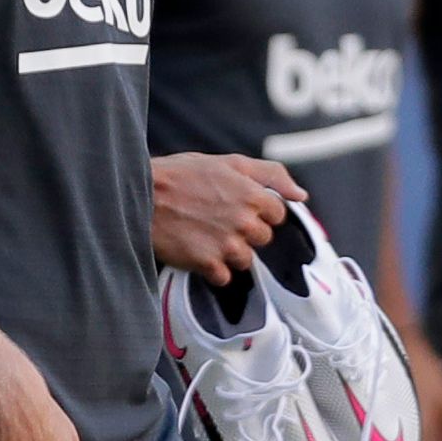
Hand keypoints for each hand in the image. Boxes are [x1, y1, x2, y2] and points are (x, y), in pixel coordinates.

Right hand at [150, 153, 302, 281]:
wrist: (140, 196)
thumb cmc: (181, 175)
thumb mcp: (229, 163)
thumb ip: (271, 175)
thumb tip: (302, 195)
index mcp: (253, 195)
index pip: (278, 214)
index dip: (260, 211)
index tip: (240, 207)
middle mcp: (245, 222)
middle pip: (263, 238)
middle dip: (246, 232)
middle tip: (218, 220)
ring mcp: (228, 245)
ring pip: (246, 260)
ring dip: (230, 252)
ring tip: (205, 235)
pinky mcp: (208, 264)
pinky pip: (224, 277)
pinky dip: (212, 269)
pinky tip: (197, 251)